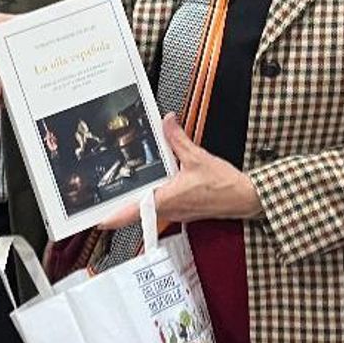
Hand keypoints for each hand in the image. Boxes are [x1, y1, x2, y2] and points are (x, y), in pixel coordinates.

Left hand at [98, 116, 261, 227]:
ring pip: (151, 212)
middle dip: (121, 209)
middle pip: (138, 213)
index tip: (98, 221)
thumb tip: (167, 121)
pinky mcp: (186, 212)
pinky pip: (163, 208)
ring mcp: (178, 213)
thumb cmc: (224, 185)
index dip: (114, 218)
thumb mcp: (198, 157)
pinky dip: (154, 201)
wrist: (245, 198)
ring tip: (123, 194)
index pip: (135, 212)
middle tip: (102, 204)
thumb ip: (178, 138)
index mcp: (169, 198)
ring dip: (138, 204)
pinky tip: (154, 189)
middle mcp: (171, 210)